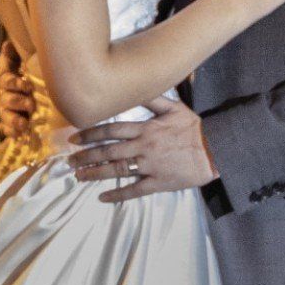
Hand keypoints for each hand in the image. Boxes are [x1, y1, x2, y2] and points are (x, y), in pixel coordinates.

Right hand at [0, 42, 34, 139]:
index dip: (15, 83)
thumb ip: (12, 54)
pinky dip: (12, 132)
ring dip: (14, 120)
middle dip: (18, 102)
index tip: (28, 86)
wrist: (27, 85)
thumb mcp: (18, 59)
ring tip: (24, 124)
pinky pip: (7, 128)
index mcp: (3, 78)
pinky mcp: (10, 121)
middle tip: (31, 104)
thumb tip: (8, 44)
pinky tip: (18, 136)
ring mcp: (4, 109)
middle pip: (6, 99)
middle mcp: (1, 94)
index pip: (6, 80)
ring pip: (6, 114)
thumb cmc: (24, 67)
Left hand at [70, 95, 215, 199]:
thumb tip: (135, 87)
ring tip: (79, 176)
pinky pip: (134, 190)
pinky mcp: (158, 183)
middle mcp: (144, 147)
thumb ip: (152, 99)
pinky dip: (117, 195)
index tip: (74, 138)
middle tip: (69, 161)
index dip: (90, 133)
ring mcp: (150, 166)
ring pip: (117, 170)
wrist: (215, 150)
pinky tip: (102, 197)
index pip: (110, 130)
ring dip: (95, 173)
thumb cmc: (194, 128)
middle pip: (108, 151)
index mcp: (145, 128)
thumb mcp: (174, 107)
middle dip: (86, 156)